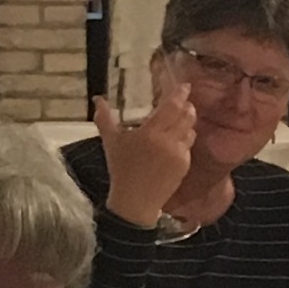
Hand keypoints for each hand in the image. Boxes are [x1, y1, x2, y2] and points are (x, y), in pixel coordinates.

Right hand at [93, 80, 197, 229]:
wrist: (135, 202)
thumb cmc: (121, 170)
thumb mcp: (111, 142)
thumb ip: (104, 118)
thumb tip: (97, 99)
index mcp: (150, 133)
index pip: (172, 107)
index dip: (180, 94)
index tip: (184, 86)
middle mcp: (168, 141)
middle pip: (187, 115)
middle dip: (188, 106)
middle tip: (184, 100)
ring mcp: (179, 154)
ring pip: (191, 129)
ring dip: (188, 121)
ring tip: (180, 118)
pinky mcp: (185, 165)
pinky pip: (189, 145)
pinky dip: (185, 138)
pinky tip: (177, 139)